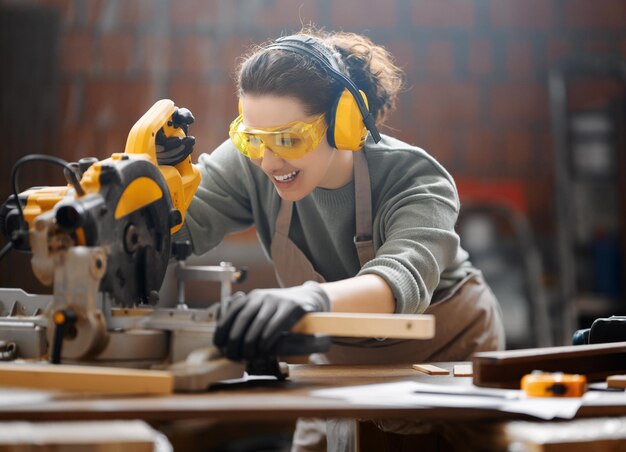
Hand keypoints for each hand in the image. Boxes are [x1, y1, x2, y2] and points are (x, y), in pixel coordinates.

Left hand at [214, 281, 329, 360]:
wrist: (309, 299)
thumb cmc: (282, 311)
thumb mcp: (263, 311)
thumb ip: (247, 321)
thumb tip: (225, 341)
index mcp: (252, 297)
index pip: (232, 312)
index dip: (223, 329)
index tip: (219, 345)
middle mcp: (263, 296)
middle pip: (243, 318)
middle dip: (235, 339)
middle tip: (233, 355)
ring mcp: (279, 300)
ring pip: (259, 322)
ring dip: (251, 341)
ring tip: (249, 354)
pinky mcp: (294, 307)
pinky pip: (277, 323)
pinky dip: (268, 338)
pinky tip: (264, 348)